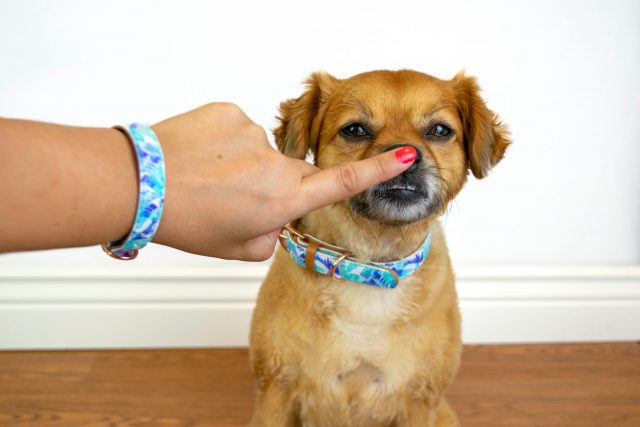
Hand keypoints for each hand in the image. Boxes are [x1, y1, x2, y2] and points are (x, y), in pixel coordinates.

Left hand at [152, 103, 414, 259]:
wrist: (140, 185)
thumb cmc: (187, 222)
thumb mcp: (238, 249)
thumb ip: (271, 236)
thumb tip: (277, 219)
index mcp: (284, 201)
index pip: (343, 183)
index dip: (379, 171)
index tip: (405, 156)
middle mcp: (276, 166)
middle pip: (291, 173)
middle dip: (270, 187)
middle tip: (230, 199)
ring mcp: (254, 135)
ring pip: (260, 153)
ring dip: (241, 166)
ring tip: (206, 179)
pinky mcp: (229, 112)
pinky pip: (237, 131)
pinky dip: (223, 144)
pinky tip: (199, 157)